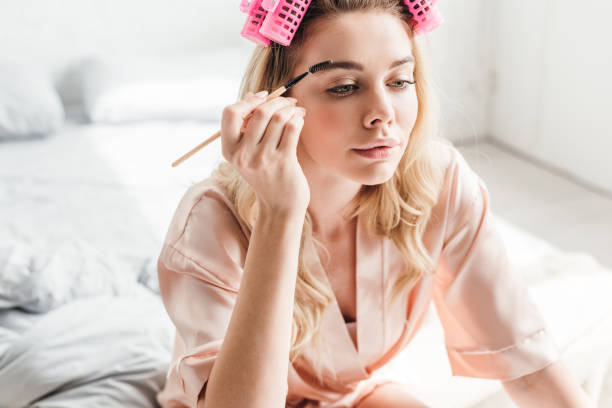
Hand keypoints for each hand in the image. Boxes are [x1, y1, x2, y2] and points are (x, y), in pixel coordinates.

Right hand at [220, 92, 309, 214]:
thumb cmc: (266, 174)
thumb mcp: (248, 154)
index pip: (230, 113)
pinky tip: (300, 120)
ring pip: (278, 118)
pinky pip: (292, 128)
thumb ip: (248, 127)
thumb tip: (256, 96)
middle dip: (278, 101)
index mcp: (229, 150)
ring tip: (297, 110)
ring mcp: (263, 159)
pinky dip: (298, 119)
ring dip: (291, 109)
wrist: (280, 205)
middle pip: (260, 112)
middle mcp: (243, 155)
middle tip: (289, 101)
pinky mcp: (283, 162)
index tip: (264, 97)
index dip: (248, 101)